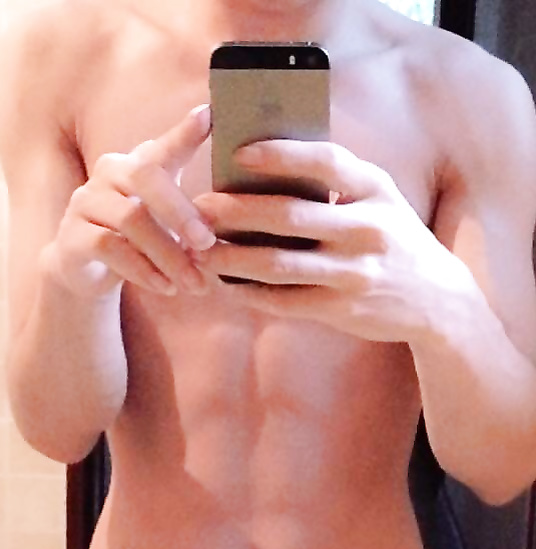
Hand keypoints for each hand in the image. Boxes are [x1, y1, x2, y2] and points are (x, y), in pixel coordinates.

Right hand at [41, 105, 215, 298]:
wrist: (87, 269)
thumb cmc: (137, 236)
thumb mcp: (165, 216)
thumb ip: (189, 203)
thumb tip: (223, 169)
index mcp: (136, 163)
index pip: (163, 146)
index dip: (185, 132)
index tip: (210, 115)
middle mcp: (109, 173)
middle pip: (146, 178)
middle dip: (182, 213)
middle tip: (208, 244)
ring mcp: (85, 202)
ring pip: (131, 219)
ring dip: (168, 255)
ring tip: (194, 283)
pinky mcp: (72, 236)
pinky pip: (109, 248)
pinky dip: (142, 270)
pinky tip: (165, 287)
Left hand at [193, 140, 475, 342]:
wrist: (436, 297)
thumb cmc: (393, 239)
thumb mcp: (379, 200)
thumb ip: (338, 184)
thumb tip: (267, 170)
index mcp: (376, 190)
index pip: (326, 162)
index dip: (281, 155)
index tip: (239, 153)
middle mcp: (367, 229)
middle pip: (289, 215)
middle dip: (237, 211)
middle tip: (200, 208)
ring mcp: (355, 272)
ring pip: (279, 264)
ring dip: (233, 258)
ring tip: (202, 252)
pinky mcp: (342, 308)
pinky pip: (285, 300)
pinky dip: (251, 293)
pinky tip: (228, 286)